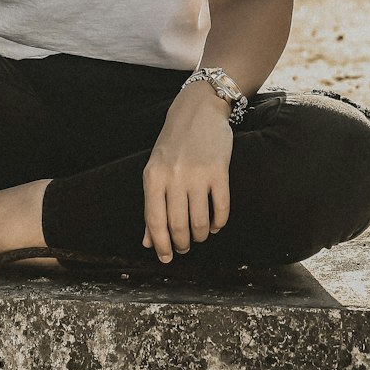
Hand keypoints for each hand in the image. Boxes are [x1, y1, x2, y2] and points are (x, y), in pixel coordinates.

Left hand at [141, 88, 232, 262]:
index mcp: (152, 177)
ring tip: (200, 235)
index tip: (166, 258)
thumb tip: (147, 241)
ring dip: (201, 235)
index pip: (154, 221)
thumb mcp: (155, 170)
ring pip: (200, 221)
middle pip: (177, 226)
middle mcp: (173, 177)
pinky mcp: (220, 171)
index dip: (160, 245)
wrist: (198, 110)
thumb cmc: (173, 144)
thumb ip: (152, 205)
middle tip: (185, 247)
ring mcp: (197, 174)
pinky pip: (221, 208)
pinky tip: (216, 224)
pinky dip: (219, 222)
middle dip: (182, 244)